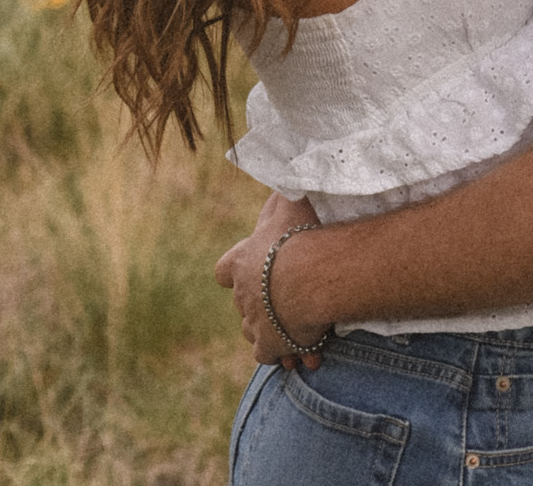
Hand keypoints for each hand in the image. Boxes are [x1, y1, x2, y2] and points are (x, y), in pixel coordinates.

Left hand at [215, 192, 324, 367]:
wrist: (309, 277)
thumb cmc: (302, 236)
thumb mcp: (292, 202)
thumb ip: (285, 192)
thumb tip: (285, 177)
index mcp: (241, 262)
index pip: (223, 271)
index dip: (235, 273)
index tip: (251, 272)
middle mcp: (241, 295)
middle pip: (244, 303)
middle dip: (264, 304)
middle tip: (290, 301)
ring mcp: (252, 323)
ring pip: (254, 331)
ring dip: (274, 330)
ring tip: (298, 330)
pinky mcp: (267, 347)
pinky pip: (272, 355)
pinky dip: (288, 353)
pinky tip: (308, 352)